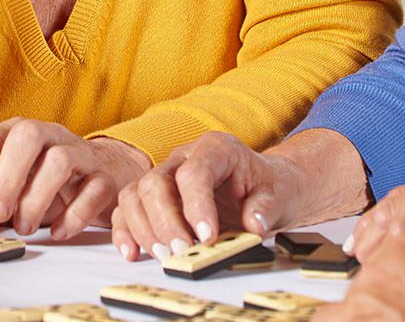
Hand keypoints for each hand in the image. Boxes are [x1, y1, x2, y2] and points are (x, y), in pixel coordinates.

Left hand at [0, 119, 147, 242]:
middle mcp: (48, 135)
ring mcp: (79, 153)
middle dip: (7, 177)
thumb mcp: (6, 193)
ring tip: (24, 227)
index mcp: (16, 134)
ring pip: (61, 159)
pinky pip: (94, 188)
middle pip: (27, 136)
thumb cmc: (44, 182)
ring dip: (37, 198)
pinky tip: (58, 231)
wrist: (98, 177)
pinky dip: (75, 214)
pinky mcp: (104, 177)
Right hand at [109, 131, 306, 261]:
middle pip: (156, 183)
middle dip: (165, 221)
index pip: (195, 172)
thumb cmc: (268, 188)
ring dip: (144, 229)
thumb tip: (253, 225)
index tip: (207, 236)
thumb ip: (265, 208)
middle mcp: (183, 157)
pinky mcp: (153, 197)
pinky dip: (125, 231)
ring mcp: (165, 175)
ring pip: (135, 194)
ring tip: (164, 255)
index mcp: (216, 149)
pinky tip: (133, 253)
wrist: (264, 188)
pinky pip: (127, 209)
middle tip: (182, 251)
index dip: (196, 206)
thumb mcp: (279, 196)